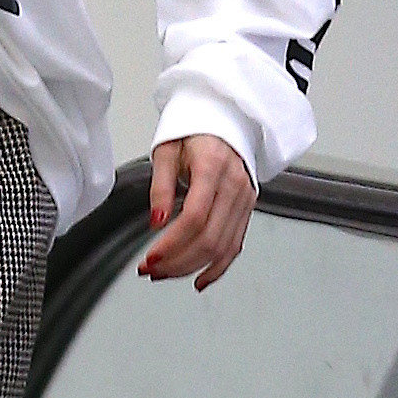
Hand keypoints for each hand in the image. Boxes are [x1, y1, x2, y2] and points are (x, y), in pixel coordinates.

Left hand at [139, 134, 254, 286]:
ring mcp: (245, 198)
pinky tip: (200, 279)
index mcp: (213, 166)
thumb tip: (157, 221)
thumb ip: (160, 187)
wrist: (223, 119)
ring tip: (165, 274)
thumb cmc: (193, 131)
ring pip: (222, 247)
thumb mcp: (166, 151)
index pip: (195, 217)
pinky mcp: (247, 208)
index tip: (150, 257)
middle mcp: (234, 185)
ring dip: (192, 267)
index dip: (172, 243)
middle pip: (209, 238)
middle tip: (151, 269)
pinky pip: (235, 245)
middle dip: (177, 261)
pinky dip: (218, 267)